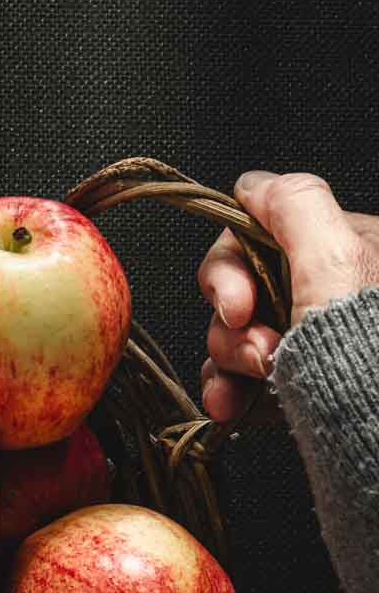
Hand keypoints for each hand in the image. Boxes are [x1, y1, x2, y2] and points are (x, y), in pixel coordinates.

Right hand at [198, 170, 378, 423]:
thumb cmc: (371, 356)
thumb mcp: (336, 262)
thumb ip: (295, 205)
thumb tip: (255, 184)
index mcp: (348, 251)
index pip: (259, 235)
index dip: (231, 270)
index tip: (235, 306)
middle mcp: (332, 292)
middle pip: (241, 290)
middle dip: (233, 328)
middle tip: (257, 352)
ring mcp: (316, 341)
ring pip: (237, 337)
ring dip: (228, 363)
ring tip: (244, 389)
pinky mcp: (305, 385)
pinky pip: (246, 378)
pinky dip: (233, 392)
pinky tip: (233, 407)